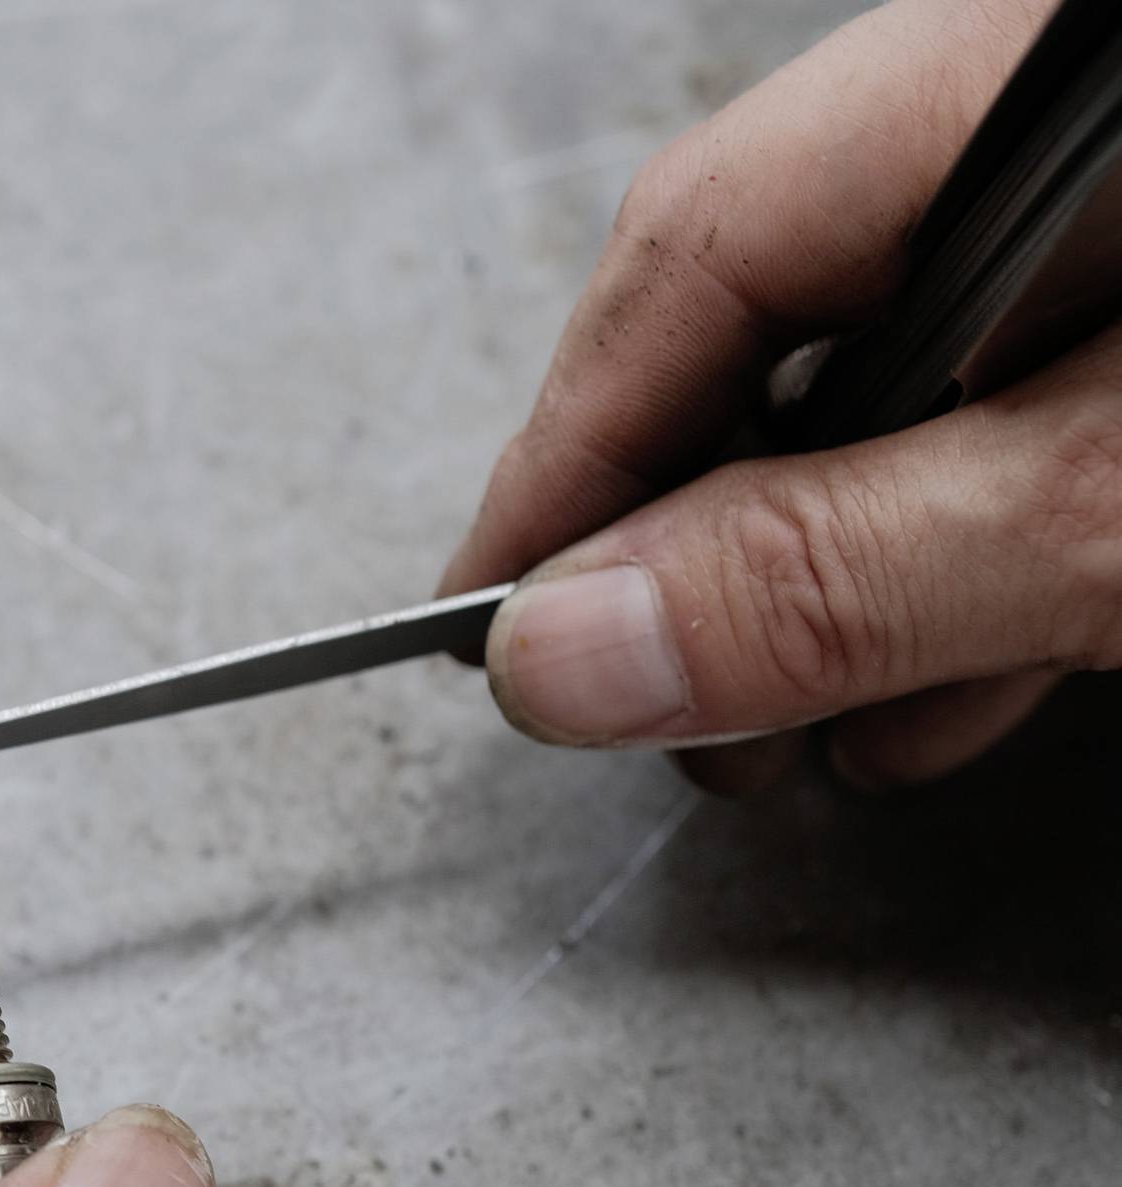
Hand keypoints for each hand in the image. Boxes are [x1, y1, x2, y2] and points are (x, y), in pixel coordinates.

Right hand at [440, 0, 1121, 792]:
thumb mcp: (1113, 501)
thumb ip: (838, 569)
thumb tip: (567, 652)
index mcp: (1017, 87)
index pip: (698, 252)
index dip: (569, 462)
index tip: (493, 627)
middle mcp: (1042, 114)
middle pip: (774, 310)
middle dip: (698, 536)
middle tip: (641, 708)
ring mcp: (1107, 210)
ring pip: (897, 374)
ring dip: (823, 575)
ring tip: (791, 732)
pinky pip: (1017, 397)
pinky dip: (960, 549)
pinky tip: (940, 675)